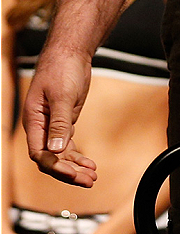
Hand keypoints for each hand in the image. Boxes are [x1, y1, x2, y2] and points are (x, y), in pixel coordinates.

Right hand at [23, 51, 96, 185]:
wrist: (71, 52)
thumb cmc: (61, 68)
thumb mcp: (62, 95)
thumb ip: (60, 123)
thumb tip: (56, 151)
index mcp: (33, 121)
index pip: (39, 153)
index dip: (55, 167)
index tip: (73, 174)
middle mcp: (40, 127)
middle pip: (50, 159)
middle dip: (68, 172)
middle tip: (88, 181)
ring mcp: (52, 126)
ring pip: (60, 155)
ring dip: (75, 167)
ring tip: (92, 178)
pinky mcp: (64, 122)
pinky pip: (67, 146)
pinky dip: (77, 156)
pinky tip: (89, 165)